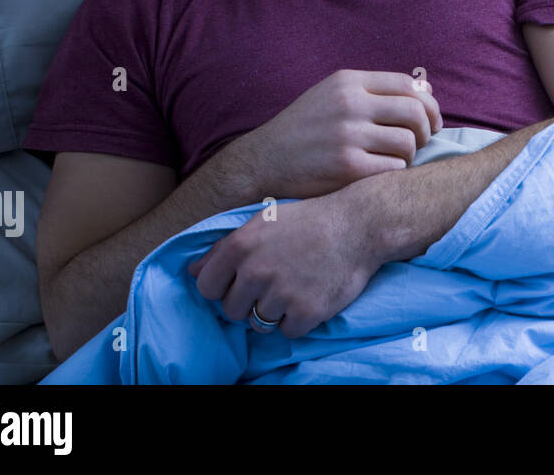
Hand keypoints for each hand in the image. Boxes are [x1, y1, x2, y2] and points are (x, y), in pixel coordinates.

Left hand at [187, 184, 386, 338]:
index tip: (242, 282)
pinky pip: (288, 332)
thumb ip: (225, 248)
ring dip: (275, 312)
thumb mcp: (264, 221)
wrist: (361, 224)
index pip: (206, 287)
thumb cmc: (311, 220)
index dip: (222, 288)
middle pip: (231, 311)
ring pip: (259, 324)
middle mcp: (256, 271)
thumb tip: (192, 272)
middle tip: (275, 285)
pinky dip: (299, 320)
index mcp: (240, 246)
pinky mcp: (306, 312)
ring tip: (295, 288)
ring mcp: (281, 293)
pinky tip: (311, 296)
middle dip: (249, 302)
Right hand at [231, 69, 443, 200]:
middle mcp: (350, 105)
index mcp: (348, 82)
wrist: (262, 161)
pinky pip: (394, 169)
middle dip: (426, 129)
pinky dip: (394, 172)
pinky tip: (379, 172)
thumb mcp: (333, 95)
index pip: (408, 85)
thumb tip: (427, 91)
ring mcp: (348, 136)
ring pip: (408, 143)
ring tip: (395, 158)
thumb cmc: (305, 128)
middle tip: (420, 142)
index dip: (429, 103)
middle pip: (415, 112)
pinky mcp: (347, 168)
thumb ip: (375, 91)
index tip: (431, 120)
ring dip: (410, 154)